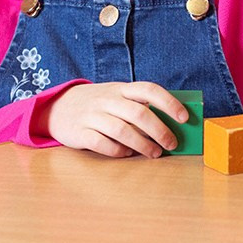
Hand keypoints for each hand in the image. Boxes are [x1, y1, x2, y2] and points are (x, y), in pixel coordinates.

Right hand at [36, 81, 187, 158]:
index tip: (184, 117)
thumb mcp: (117, 97)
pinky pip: (101, 143)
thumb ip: (139, 106)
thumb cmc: (99, 105)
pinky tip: (127, 154)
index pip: (149, 90)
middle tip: (172, 144)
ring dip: (142, 144)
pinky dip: (118, 151)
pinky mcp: (80, 132)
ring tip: (155, 153)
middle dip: (159, 130)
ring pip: (122, 130)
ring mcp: (92, 115)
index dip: (169, 102)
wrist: (58, 108)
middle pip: (138, 113)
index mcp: (121, 89)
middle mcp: (107, 100)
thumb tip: (172, 123)